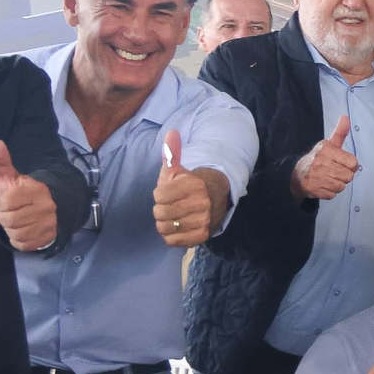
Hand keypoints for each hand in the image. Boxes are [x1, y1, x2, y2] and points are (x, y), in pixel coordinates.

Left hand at [0, 140, 56, 250]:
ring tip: (18, 220)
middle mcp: (47, 207)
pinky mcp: (47, 238)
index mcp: (36, 190)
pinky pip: (24, 244)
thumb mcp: (8, 175)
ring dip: (12, 229)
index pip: (7, 202)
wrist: (46, 206)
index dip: (3, 203)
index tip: (10, 200)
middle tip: (13, 211)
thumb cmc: (20, 190)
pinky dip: (19, 240)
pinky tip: (23, 230)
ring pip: (16, 233)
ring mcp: (49, 224)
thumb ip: (1, 161)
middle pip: (10, 221)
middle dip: (6, 217)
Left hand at [153, 131, 215, 246]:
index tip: (169, 192)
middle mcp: (202, 203)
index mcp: (194, 184)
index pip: (159, 195)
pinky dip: (170, 236)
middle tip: (171, 206)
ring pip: (165, 227)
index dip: (159, 194)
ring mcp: (203, 220)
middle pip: (160, 212)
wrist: (214, 200)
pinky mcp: (202, 236)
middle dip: (161, 209)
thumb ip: (172, 153)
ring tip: (173, 217)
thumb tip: (171, 132)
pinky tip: (177, 227)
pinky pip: (172, 241)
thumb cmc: (189, 185)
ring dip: (165, 223)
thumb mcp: (179, 169)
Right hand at [293, 114, 357, 200]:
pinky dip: (329, 192)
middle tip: (333, 172)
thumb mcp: (328, 144)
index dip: (350, 165)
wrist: (296, 174)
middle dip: (343, 176)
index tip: (342, 163)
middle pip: (348, 176)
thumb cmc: (317, 158)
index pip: (353, 163)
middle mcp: (320, 162)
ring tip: (328, 178)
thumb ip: (340, 132)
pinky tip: (322, 185)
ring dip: (337, 184)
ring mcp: (315, 176)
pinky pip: (332, 195)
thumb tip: (346, 117)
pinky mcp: (312, 189)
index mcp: (326, 150)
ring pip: (341, 186)